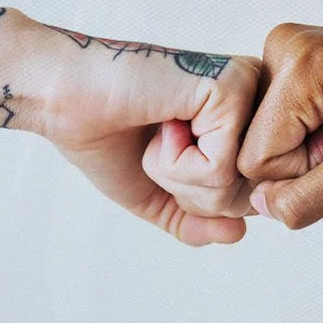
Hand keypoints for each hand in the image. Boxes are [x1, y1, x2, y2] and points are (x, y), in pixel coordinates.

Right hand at [31, 23, 258, 247]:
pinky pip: (219, 168)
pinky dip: (175, 162)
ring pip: (234, 188)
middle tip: (156, 144)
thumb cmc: (106, 136)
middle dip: (187, 193)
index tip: (163, 154)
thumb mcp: (159, 193)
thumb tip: (239, 233)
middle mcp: (257, 102)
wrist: (65, 100)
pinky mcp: (234, 88)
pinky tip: (161, 122)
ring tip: (158, 130)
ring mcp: (250, 92)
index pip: (248, 200)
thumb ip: (199, 220)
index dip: (194, 200)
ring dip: (177, 176)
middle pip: (245, 200)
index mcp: (245, 121)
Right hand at [238, 22, 322, 229]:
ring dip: (310, 147)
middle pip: (255, 143)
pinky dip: (314, 132)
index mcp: (299, 64)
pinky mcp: (298, 59)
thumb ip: (307, 199)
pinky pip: (281, 120)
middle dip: (305, 158)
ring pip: (266, 135)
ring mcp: (289, 49)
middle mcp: (283, 44)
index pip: (255, 159)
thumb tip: (257, 206)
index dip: (305, 173)